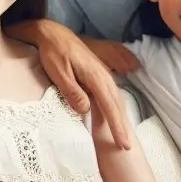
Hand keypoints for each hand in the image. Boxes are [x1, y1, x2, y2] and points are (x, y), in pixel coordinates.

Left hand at [33, 21, 131, 148]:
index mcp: (95, 76)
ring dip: (120, 118)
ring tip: (123, 137)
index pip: (109, 106)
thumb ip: (72, 91)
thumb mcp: (58, 72)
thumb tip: (85, 110)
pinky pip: (109, 95)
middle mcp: (103, 76)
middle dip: (122, 127)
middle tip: (127, 148)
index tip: (123, 144)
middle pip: (116, 105)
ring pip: (115, 100)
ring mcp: (102, 74)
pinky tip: (114, 117)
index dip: (117, 126)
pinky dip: (114, 108)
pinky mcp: (97, 75)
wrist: (52, 34)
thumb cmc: (53, 52)